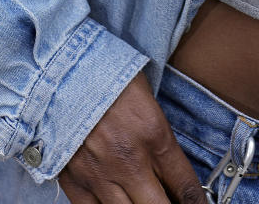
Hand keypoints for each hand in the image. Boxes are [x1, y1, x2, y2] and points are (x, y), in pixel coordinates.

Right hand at [59, 71, 208, 202]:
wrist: (62, 68)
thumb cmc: (106, 74)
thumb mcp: (146, 97)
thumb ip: (159, 136)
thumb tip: (169, 168)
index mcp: (154, 134)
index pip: (185, 185)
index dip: (195, 202)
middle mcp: (130, 161)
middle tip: (169, 202)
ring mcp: (101, 174)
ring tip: (142, 200)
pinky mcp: (74, 180)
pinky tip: (115, 203)